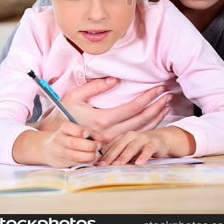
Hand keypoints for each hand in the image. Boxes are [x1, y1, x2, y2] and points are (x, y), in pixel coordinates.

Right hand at [36, 77, 171, 142]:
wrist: (55, 136)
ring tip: (165, 105)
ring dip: (155, 118)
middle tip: (167, 95)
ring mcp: (110, 141)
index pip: (132, 108)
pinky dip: (147, 127)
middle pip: (140, 120)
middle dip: (156, 107)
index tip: (158, 88)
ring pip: (139, 130)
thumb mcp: (75, 95)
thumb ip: (95, 86)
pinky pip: (133, 136)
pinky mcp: (111, 143)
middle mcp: (109, 133)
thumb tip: (114, 80)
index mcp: (102, 120)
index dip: (147, 97)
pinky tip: (154, 118)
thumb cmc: (63, 113)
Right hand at [42, 122, 101, 167]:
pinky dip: (86, 162)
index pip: (68, 128)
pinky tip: (92, 160)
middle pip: (73, 143)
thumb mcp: (74, 130)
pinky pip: (75, 163)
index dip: (78, 131)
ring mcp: (59, 152)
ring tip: (97, 154)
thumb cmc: (67, 137)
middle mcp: (59, 140)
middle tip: (98, 146)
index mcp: (63, 129)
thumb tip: (100, 138)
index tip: (87, 134)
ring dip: (88, 156)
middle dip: (88, 145)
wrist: (48, 149)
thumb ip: (88, 132)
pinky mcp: (62, 163)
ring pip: (74, 156)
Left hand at [99, 126, 195, 165]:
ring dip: (125, 156)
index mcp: (123, 137)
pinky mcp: (153, 143)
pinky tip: (139, 163)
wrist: (161, 139)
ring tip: (118, 164)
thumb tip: (100, 163)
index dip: (103, 156)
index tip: (95, 165)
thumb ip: (117, 154)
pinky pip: (147, 150)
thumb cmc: (141, 146)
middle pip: (119, 146)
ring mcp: (142, 138)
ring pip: (132, 147)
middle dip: (111, 156)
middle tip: (103, 166)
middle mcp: (131, 135)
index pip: (111, 147)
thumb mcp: (128, 149)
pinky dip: (143, 156)